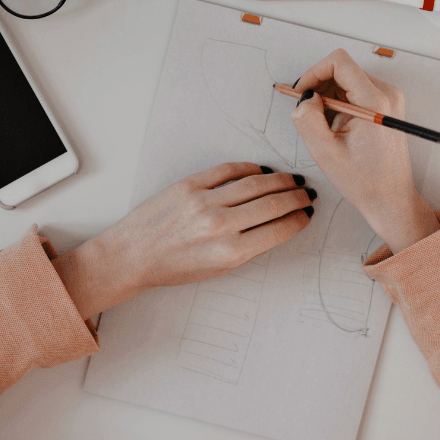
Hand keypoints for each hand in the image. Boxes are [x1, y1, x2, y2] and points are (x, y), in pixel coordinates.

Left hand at [52, 163, 313, 319]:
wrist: (133, 255)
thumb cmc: (173, 268)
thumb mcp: (216, 270)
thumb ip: (247, 249)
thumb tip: (276, 226)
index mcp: (230, 253)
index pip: (278, 230)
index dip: (298, 220)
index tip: (307, 214)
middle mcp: (220, 225)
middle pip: (272, 204)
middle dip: (295, 197)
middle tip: (306, 193)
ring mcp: (204, 201)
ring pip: (255, 184)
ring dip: (279, 180)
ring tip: (291, 180)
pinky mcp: (189, 184)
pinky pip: (227, 170)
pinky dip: (248, 168)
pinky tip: (261, 170)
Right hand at [291, 49, 439, 254]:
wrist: (391, 199)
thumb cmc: (364, 181)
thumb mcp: (325, 152)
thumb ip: (307, 119)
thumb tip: (304, 97)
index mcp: (374, 102)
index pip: (338, 62)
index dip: (313, 73)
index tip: (301, 94)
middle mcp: (386, 94)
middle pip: (341, 69)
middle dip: (318, 88)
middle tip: (308, 115)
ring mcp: (388, 99)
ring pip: (345, 80)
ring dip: (327, 97)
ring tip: (324, 127)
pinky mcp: (385, 106)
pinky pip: (353, 91)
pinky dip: (337, 104)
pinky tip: (336, 128)